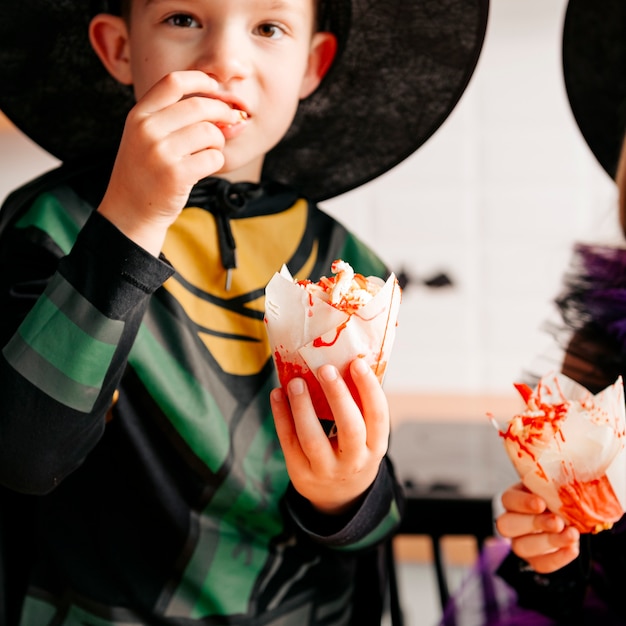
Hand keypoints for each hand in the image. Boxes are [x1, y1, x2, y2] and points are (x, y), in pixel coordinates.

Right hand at [98, 70, 242, 254]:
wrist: (130, 210)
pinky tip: (203, 168)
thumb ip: (171, 117)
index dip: (200, 80)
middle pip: (199, 106)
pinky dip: (216, 161)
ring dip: (218, 142)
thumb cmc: (145, 171)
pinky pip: (213, 157)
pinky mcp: (176, 175)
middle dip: (222, 112)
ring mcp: (161, 153)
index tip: (215, 86)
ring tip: (208, 152)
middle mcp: (147, 130)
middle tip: (230, 121)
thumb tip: (220, 102)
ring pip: (210, 133)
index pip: (173, 82)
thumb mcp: (145, 136)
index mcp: (139, 115)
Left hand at [270, 357, 389, 515]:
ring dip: (303, 407)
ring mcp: (325, 470)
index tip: (356, 363)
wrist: (339, 496)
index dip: (368, 389)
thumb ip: (359, 406)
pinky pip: (289, 442)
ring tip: (296, 381)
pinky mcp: (300, 473)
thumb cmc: (353, 451)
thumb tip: (344, 359)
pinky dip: (281, 416)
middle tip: (325, 368)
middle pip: (349, 429)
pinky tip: (277, 394)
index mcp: (375, 446)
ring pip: (312, 438)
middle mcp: (354, 461)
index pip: (378, 416)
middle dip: (337, 396)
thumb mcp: (366, 437)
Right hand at [496, 483, 579, 572]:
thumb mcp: (556, 486)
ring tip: (571, 535)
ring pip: (522, 547)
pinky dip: (557, 558)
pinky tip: (572, 549)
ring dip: (548, 542)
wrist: (570, 519)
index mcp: (515, 498)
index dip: (522, 503)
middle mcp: (511, 521)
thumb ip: (558, 483)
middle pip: (507, 525)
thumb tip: (573, 475)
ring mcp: (520, 542)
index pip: (507, 500)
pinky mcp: (534, 560)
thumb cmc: (560, 497)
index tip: (541, 503)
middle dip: (534, 524)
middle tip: (558, 522)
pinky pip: (540, 564)